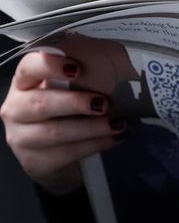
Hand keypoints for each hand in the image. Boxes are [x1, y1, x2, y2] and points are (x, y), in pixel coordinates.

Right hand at [0, 52, 125, 193]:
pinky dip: (94, 145)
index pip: (28, 68)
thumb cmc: (66, 114)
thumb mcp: (69, 91)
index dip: (50, 65)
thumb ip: (81, 77)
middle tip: (103, 103)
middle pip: (41, 103)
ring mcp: (21, 137)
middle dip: (75, 102)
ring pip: (55, 132)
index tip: (77, 68)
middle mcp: (16, 109)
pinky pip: (66, 153)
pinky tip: (113, 139)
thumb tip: (117, 61)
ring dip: (91, 128)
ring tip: (118, 124)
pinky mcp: (35, 161)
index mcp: (24, 83)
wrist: (55, 156)